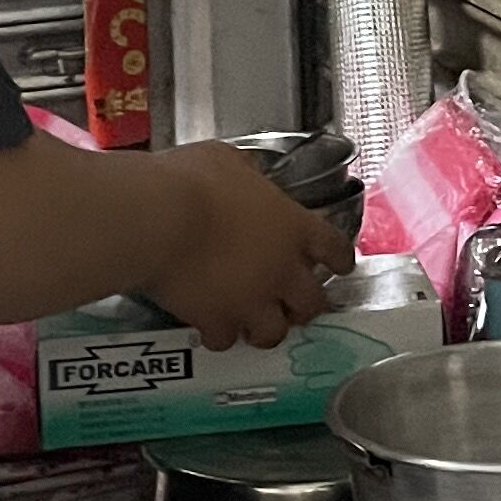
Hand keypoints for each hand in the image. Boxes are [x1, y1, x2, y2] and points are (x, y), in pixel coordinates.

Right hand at [148, 144, 351, 350]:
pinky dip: (219, 335)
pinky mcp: (218, 320)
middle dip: (303, 305)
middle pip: (313, 302)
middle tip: (290, 303)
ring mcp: (252, 300)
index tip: (340, 267)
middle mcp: (281, 269)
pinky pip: (226, 339)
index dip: (339, 260)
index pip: (335, 249)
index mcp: (293, 227)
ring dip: (265, 328)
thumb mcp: (229, 161)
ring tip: (252, 324)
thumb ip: (249, 176)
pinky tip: (210, 327)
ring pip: (275, 332)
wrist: (160, 218)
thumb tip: (248, 178)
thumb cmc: (193, 181)